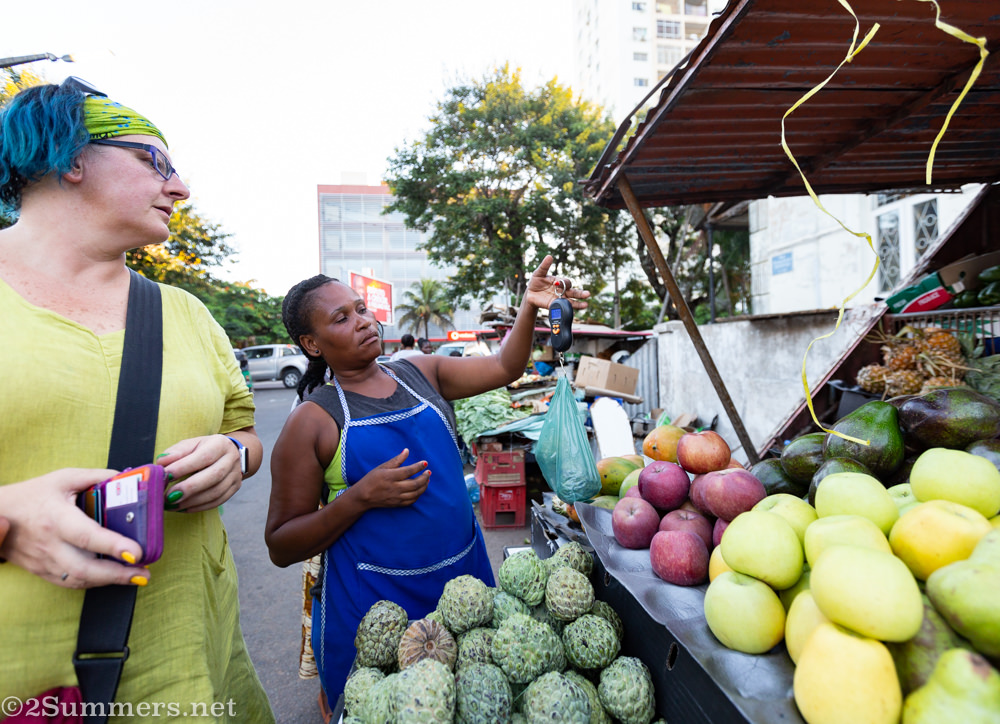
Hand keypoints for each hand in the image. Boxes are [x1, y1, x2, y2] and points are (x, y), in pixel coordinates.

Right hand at [0, 468, 149, 587]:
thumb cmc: (31, 495)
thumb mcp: (63, 478)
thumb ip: (96, 477)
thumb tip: (127, 479)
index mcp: (56, 518)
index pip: (87, 535)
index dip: (113, 545)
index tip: (136, 552)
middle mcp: (49, 544)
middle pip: (84, 568)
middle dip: (117, 574)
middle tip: (143, 572)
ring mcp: (44, 561)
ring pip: (78, 580)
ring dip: (109, 581)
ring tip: (136, 577)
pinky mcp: (42, 571)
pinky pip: (70, 583)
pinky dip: (94, 583)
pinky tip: (112, 577)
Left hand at [156, 434, 242, 512]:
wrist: (227, 454)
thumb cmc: (203, 450)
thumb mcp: (190, 445)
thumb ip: (175, 453)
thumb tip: (161, 462)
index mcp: (220, 444)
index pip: (204, 456)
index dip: (184, 467)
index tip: (166, 475)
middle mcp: (231, 459)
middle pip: (214, 476)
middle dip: (189, 488)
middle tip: (168, 497)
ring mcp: (235, 475)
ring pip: (216, 492)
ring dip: (192, 501)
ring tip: (172, 505)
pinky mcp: (235, 488)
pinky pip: (218, 501)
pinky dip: (199, 507)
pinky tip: (183, 508)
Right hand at [355, 448, 430, 508]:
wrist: (363, 497)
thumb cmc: (371, 479)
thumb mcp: (382, 467)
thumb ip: (396, 460)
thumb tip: (407, 451)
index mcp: (390, 477)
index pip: (408, 471)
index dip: (418, 466)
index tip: (425, 462)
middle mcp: (394, 488)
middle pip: (415, 483)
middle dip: (424, 477)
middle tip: (428, 472)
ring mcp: (396, 497)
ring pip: (416, 493)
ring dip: (424, 486)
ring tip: (427, 479)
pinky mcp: (397, 504)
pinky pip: (412, 501)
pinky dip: (418, 495)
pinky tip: (420, 489)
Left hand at [523, 255, 589, 312]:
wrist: (530, 293)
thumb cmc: (536, 281)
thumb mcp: (539, 273)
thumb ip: (544, 266)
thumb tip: (549, 256)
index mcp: (560, 282)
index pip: (567, 282)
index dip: (564, 283)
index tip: (556, 284)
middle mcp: (562, 291)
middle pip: (574, 292)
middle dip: (580, 293)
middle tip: (588, 294)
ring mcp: (559, 299)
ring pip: (571, 302)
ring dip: (578, 304)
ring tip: (585, 305)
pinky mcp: (554, 306)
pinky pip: (561, 308)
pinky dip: (567, 310)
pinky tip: (572, 312)